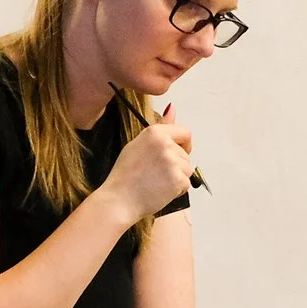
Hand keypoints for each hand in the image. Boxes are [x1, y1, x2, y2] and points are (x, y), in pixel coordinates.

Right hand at [99, 105, 194, 223]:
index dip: (183, 144)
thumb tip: (173, 107)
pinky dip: (177, 190)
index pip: (185, 132)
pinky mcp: (178, 180)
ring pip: (187, 169)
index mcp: (155, 132)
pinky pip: (186, 184)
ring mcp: (173, 162)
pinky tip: (160, 190)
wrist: (119, 199)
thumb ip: (161, 126)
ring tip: (157, 182)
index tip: (176, 152)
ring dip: (177, 177)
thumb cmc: (125, 174)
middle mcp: (165, 144)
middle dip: (177, 164)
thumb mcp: (139, 144)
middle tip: (156, 173)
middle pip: (186, 153)